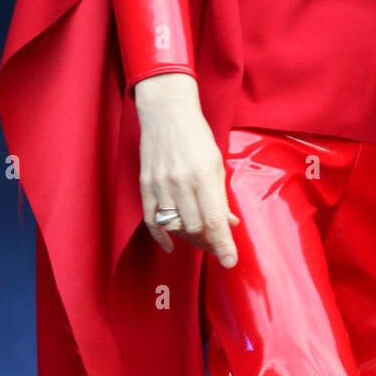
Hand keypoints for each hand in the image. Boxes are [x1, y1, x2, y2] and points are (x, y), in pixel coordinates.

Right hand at [134, 73, 239, 266]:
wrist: (166, 113)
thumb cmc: (196, 135)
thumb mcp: (215, 162)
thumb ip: (220, 196)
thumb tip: (229, 224)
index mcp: (201, 175)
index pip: (214, 220)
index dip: (223, 245)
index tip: (230, 262)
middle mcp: (179, 182)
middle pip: (195, 228)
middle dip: (209, 241)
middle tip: (218, 242)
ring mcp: (159, 185)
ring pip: (175, 227)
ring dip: (190, 237)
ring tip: (201, 237)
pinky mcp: (145, 185)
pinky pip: (151, 220)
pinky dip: (161, 237)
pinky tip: (170, 245)